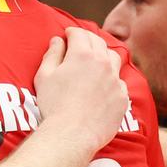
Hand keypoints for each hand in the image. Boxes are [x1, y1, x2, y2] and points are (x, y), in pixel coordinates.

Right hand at [33, 28, 127, 147]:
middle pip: (99, 42)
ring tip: (97, 60)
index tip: (68, 34)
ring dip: (104, 55)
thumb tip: (57, 40)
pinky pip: (119, 82)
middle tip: (80, 42)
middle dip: (88, 39)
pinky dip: (111, 79)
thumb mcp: (44, 77)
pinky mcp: (122, 97)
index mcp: (82, 55)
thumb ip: (52, 54)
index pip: (79, 34)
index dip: (72, 32)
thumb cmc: (53, 105)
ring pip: (114, 59)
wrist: (72, 134)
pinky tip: (104, 84)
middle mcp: (103, 63)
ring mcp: (115, 80)